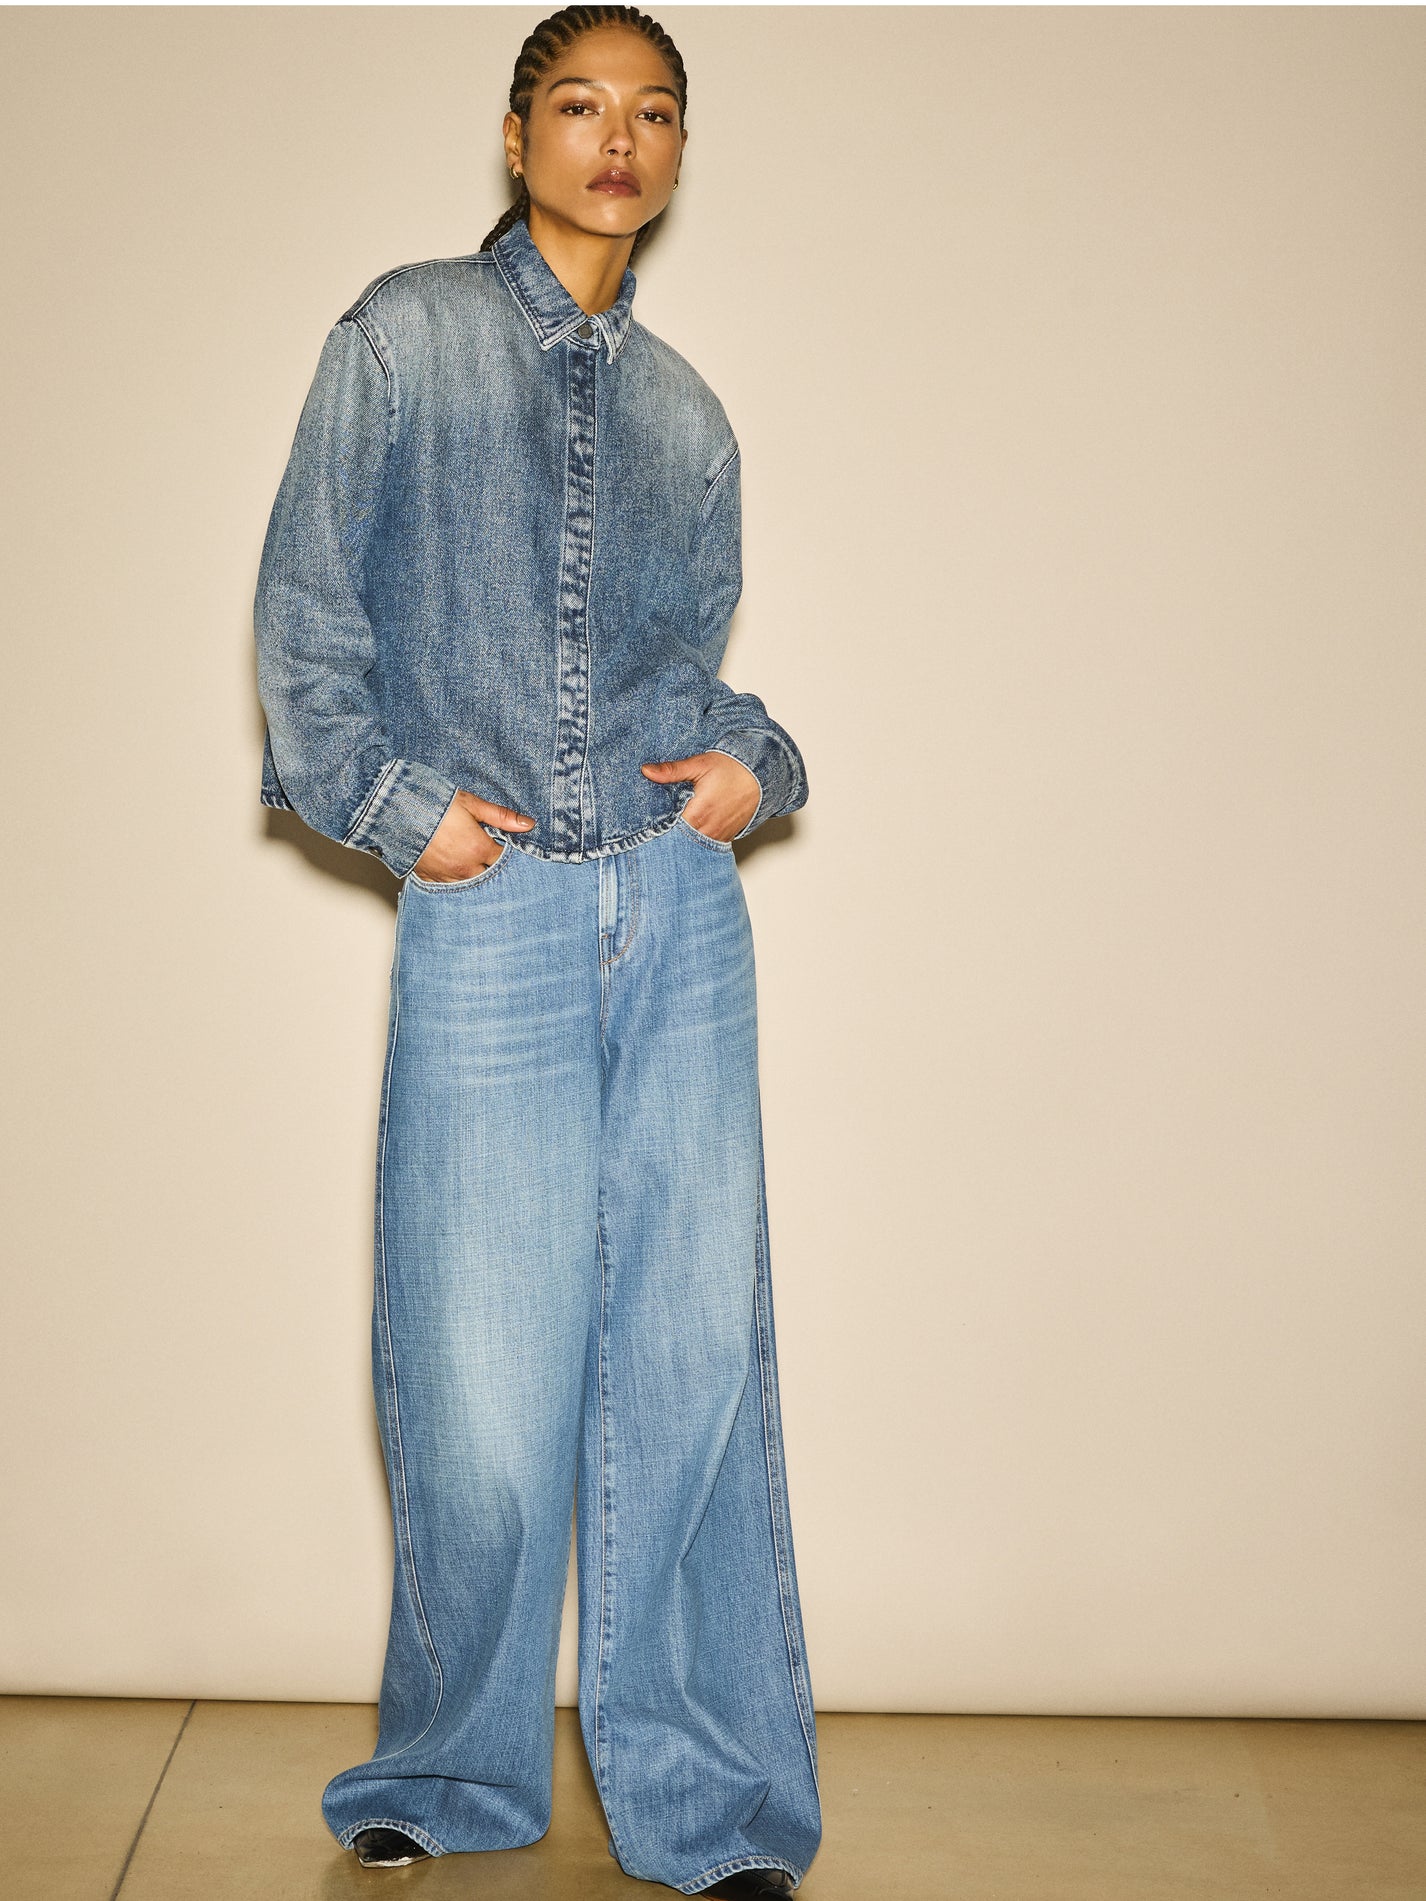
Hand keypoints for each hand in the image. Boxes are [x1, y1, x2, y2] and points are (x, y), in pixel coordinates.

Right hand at [411, 790, 534, 881]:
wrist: (395, 811)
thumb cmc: (434, 804)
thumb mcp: (471, 804)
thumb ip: (501, 816)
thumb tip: (528, 824)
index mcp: (478, 849)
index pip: (503, 859)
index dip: (506, 852)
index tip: (503, 844)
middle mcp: (465, 868)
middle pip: (489, 876)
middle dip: (493, 868)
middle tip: (490, 857)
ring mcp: (447, 876)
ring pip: (471, 885)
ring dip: (475, 876)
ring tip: (474, 864)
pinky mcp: (429, 879)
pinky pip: (448, 887)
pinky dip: (455, 881)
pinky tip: (455, 871)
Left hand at [640, 752, 760, 842]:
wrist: (761, 775)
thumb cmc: (732, 768)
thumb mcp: (700, 764)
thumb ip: (672, 770)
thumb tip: (646, 770)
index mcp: (697, 814)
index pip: (666, 830)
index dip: (654, 827)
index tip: (645, 822)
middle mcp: (707, 830)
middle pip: (677, 842)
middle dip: (665, 835)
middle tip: (654, 828)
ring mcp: (717, 837)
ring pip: (691, 846)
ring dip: (680, 839)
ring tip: (670, 829)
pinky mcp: (725, 838)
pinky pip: (705, 846)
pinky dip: (694, 841)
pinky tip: (688, 832)